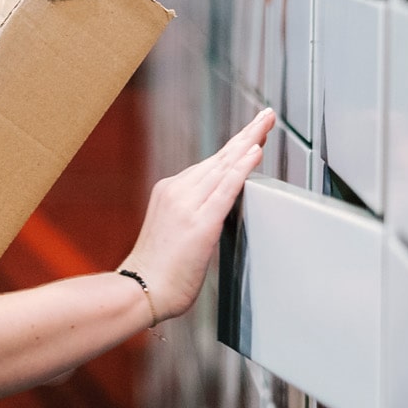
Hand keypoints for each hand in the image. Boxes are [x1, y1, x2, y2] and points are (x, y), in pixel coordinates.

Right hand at [119, 108, 273, 323]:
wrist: (140, 290)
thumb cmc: (158, 271)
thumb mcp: (173, 231)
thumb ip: (193, 213)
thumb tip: (217, 210)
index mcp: (170, 191)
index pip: (211, 164)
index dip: (235, 147)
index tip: (253, 134)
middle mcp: (177, 191)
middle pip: (219, 158)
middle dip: (246, 135)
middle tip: (266, 117)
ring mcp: (186, 205)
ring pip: (224, 167)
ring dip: (248, 143)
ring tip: (266, 126)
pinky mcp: (199, 224)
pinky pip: (226, 189)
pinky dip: (242, 169)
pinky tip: (256, 153)